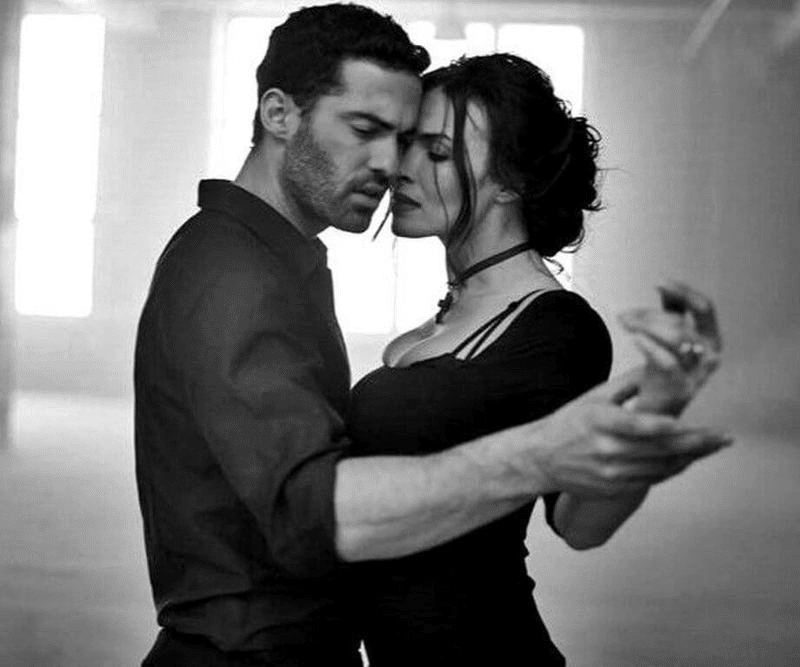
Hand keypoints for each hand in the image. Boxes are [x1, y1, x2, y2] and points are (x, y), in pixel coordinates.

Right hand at [528, 370, 731, 497]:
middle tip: (722, 437)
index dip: (665, 427)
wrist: (541, 458)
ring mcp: (610, 473)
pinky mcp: (614, 488)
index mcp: (599, 421)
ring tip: (713, 446)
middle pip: (658, 449)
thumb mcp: (593, 397)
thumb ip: (627, 385)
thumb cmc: (569, 423)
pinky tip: (687, 460)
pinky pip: (650, 480)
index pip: (637, 425)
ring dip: (690, 457)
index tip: (690, 424)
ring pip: (659, 467)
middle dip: (695, 443)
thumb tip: (659, 366)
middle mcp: (606, 449)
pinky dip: (671, 469)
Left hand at [618, 281, 721, 415]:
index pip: (704, 307)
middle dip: (650, 316)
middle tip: (624, 316)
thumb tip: (663, 286)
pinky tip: (634, 337)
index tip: (660, 282)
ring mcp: (697, 374)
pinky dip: (649, 345)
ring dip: (645, 327)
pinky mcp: (680, 390)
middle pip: (682, 322)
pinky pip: (666, 361)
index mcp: (710, 339)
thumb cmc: (660, 373)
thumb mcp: (667, 339)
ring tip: (623, 324)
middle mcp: (710, 356)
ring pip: (675, 338)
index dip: (683, 292)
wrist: (653, 413)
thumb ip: (670, 313)